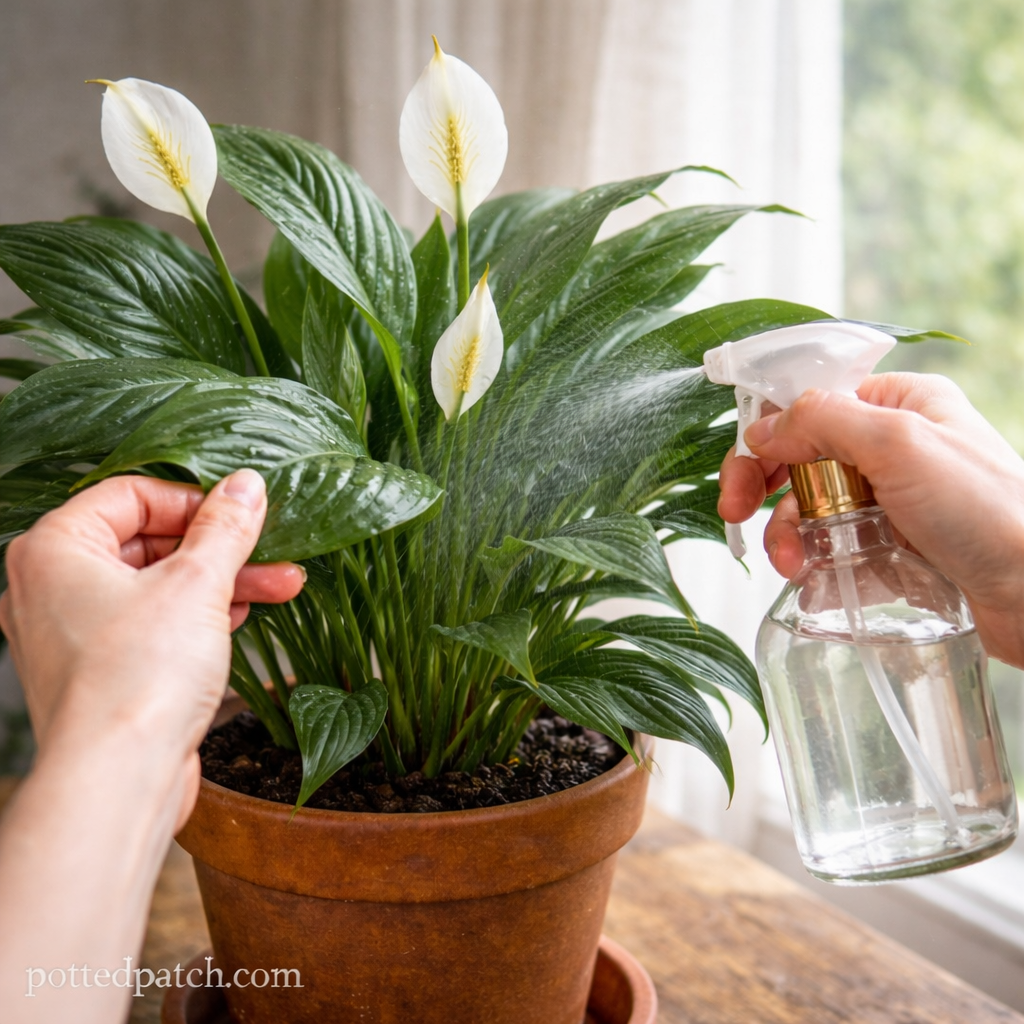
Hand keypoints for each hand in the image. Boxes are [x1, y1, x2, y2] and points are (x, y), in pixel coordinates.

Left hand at [0, 470, 303, 1022]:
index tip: (238, 512)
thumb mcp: (197, 584)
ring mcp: (74, 633)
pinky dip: (197, 617)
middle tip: (270, 549)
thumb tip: (245, 485)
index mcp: (56, 549)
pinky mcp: (100, 672)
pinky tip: (242, 617)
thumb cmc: (136, 680)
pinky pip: (151, 625)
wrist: (118, 779)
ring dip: (220, 582)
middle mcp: (53, 588)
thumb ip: (224, 527)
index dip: (192, 500)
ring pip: (155, 586)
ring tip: (280, 584)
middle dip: (219, 548)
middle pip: (147, 541)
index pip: (130, 494)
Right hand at [718, 373, 1023, 666]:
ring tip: (793, 566)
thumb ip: (823, 421)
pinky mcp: (896, 549)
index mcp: (899, 404)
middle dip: (768, 492)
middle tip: (737, 518)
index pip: (809, 406)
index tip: (742, 480)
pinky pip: (836, 550)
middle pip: (801, 460)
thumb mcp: (900, 445)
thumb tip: (761, 428)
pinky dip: (817, 566)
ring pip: (812, 510)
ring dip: (789, 535)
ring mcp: (895, 501)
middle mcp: (894, 447)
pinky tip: (815, 585)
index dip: (765, 438)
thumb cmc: (991, 511)